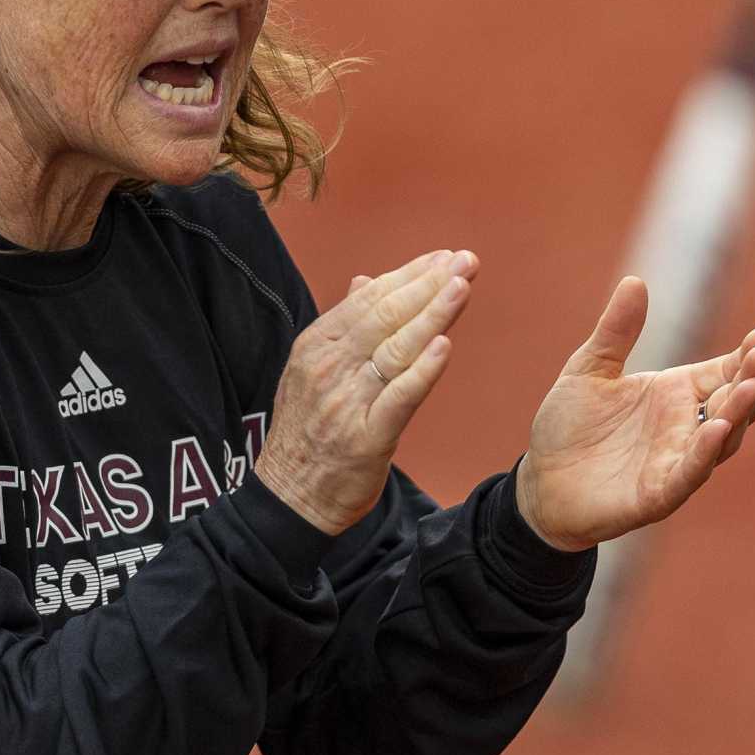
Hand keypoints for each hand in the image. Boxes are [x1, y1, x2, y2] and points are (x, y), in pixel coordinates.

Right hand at [254, 249, 477, 534]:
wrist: (289, 497)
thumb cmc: (307, 431)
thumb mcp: (311, 369)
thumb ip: (342, 325)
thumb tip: (364, 281)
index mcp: (317, 346)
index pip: (369, 299)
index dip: (409, 275)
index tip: (444, 258)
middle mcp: (329, 367)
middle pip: (385, 316)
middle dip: (429, 284)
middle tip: (465, 260)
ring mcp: (347, 401)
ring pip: (395, 349)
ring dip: (432, 314)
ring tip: (462, 286)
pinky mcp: (367, 437)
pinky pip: (399, 397)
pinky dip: (422, 370)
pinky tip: (444, 346)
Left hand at [515, 278, 754, 551]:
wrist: (540, 482)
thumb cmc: (568, 427)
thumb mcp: (589, 369)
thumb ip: (616, 331)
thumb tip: (635, 280)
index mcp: (675, 393)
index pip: (724, 372)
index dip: (745, 357)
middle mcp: (685, 427)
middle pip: (732, 403)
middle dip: (752, 380)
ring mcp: (676, 462)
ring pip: (721, 439)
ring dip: (738, 413)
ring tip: (752, 387)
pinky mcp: (659, 494)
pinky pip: (689, 473)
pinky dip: (705, 454)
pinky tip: (717, 429)